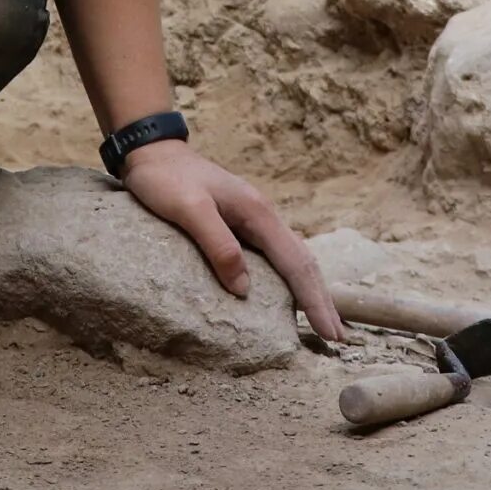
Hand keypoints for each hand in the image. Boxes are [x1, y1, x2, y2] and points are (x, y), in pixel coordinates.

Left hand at [120, 141, 344, 341]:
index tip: (331, 333)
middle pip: (303, 262)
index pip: (296, 263)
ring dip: (309, 290)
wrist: (152, 151)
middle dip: (322, 300)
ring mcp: (254, 220)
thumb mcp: (188, 209)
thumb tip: (244, 289)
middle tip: (338, 338)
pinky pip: (275, 257)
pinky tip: (286, 296)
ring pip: (292, 259)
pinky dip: (289, 280)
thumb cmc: (165, 179)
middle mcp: (263, 216)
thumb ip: (218, 245)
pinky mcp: (240, 224)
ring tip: (321, 322)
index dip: (314, 300)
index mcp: (258, 213)